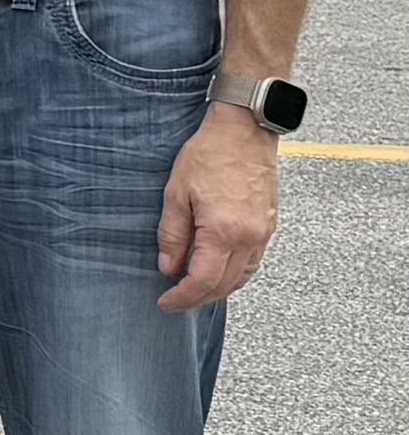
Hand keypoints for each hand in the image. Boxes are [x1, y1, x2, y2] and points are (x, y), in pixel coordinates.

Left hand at [157, 105, 279, 311]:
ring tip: (194, 290)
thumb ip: (172, 235)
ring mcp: (263, 232)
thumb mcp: (176, 194)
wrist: (244, 131)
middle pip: (225, 285)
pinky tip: (219, 270)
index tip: (166, 303)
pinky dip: (235, 273)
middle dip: (199, 298)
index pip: (203, 280)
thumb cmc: (209, 155)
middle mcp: (249, 237)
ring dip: (219, 288)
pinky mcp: (269, 224)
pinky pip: (253, 261)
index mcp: (224, 232)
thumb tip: (168, 267)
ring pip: (243, 276)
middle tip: (176, 301)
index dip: (183, 297)